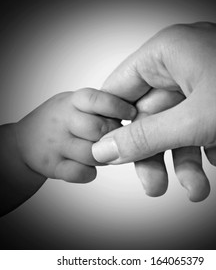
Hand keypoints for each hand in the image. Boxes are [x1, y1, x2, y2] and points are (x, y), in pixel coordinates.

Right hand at [15, 88, 135, 182]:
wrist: (25, 141)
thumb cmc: (60, 120)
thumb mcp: (74, 104)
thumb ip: (99, 107)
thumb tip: (132, 116)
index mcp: (72, 102)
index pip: (97, 100)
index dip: (118, 106)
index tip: (132, 114)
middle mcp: (63, 120)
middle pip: (98, 129)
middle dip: (113, 135)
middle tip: (114, 137)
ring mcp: (56, 144)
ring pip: (93, 154)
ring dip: (103, 156)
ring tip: (101, 152)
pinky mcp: (53, 166)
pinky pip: (81, 173)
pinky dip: (89, 173)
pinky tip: (87, 166)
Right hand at [92, 22, 215, 199]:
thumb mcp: (196, 121)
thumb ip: (145, 137)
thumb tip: (106, 150)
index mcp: (166, 52)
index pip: (119, 89)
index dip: (113, 123)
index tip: (111, 154)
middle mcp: (179, 62)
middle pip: (148, 115)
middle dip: (155, 154)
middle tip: (154, 187)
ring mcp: (199, 77)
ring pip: (174, 124)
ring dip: (185, 159)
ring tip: (197, 188)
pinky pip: (196, 122)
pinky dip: (203, 145)